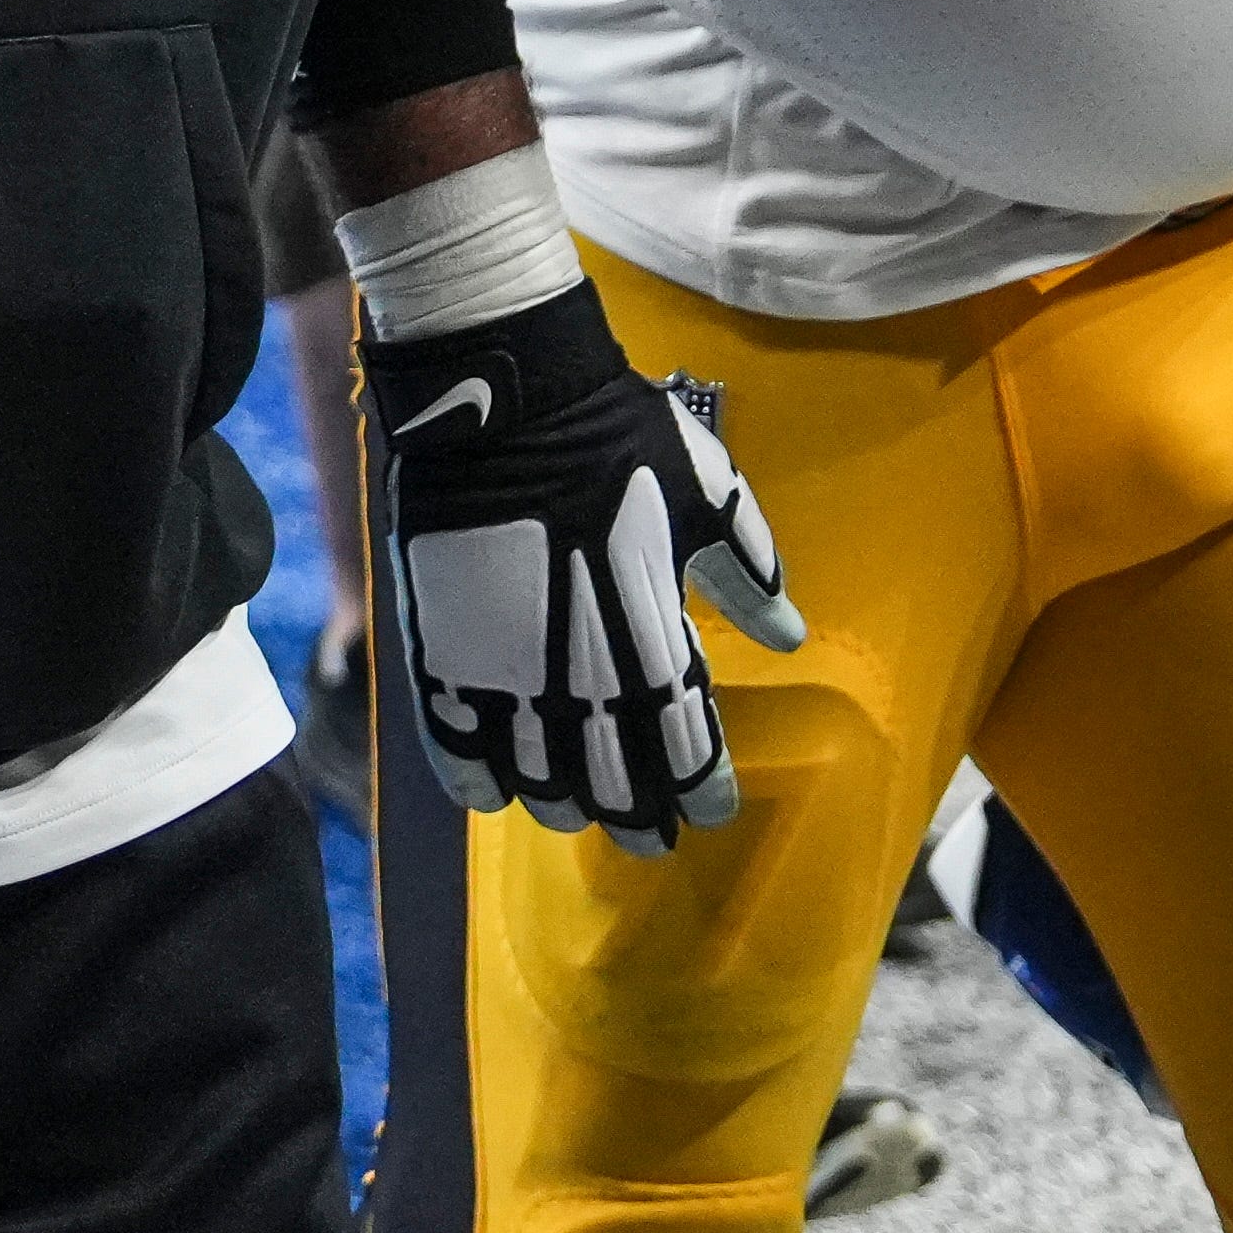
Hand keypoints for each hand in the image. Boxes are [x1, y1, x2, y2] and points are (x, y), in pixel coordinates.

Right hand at [362, 279, 802, 854]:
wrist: (502, 394)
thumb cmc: (615, 434)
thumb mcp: (707, 490)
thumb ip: (748, 569)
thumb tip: (790, 634)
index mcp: (650, 633)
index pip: (685, 745)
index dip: (701, 788)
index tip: (711, 809)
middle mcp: (578, 668)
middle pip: (612, 778)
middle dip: (636, 816)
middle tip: (649, 838)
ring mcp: (501, 664)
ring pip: (535, 773)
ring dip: (563, 803)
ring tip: (576, 812)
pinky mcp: (441, 647)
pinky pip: (452, 739)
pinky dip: (473, 778)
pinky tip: (493, 796)